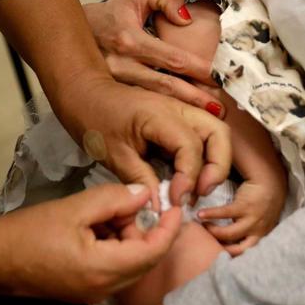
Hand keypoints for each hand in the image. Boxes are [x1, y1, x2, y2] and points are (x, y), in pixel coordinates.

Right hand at [0, 183, 182, 302]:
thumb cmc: (29, 232)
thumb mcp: (76, 207)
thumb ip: (115, 199)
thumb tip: (145, 193)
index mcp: (103, 270)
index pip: (152, 251)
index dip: (169, 227)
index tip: (176, 205)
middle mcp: (103, 289)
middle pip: (144, 260)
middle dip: (146, 229)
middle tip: (132, 201)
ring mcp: (93, 293)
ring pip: (128, 264)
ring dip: (128, 235)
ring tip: (107, 210)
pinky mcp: (83, 290)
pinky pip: (112, 268)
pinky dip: (114, 245)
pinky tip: (96, 224)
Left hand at [52, 74, 231, 207]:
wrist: (86, 95)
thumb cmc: (96, 121)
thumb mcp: (114, 155)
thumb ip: (141, 180)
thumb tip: (161, 209)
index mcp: (160, 115)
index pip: (191, 146)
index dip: (189, 176)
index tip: (176, 199)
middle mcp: (179, 109)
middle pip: (219, 133)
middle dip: (217, 167)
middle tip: (199, 193)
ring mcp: (182, 111)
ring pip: (217, 132)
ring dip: (215, 162)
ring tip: (198, 189)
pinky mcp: (180, 118)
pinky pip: (204, 136)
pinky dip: (205, 157)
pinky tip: (190, 178)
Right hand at [84, 0, 217, 109]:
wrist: (74, 32)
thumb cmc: (113, 14)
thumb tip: (186, 18)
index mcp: (129, 40)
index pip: (172, 59)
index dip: (198, 70)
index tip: (220, 78)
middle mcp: (121, 65)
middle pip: (166, 87)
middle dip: (195, 99)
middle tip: (221, 110)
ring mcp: (114, 83)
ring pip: (154, 100)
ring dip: (182, 110)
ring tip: (208, 118)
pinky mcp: (112, 94)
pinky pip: (142, 105)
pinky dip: (164, 112)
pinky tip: (182, 119)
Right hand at [198, 176, 285, 255]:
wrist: (270, 183)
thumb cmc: (261, 205)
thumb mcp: (257, 224)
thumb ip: (245, 234)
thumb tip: (224, 241)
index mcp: (259, 238)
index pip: (245, 255)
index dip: (231, 258)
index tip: (216, 257)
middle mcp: (257, 232)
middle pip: (237, 250)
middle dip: (220, 249)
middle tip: (207, 245)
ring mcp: (252, 220)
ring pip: (230, 234)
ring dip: (213, 232)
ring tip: (202, 227)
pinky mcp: (244, 206)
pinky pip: (224, 213)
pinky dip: (210, 214)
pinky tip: (200, 214)